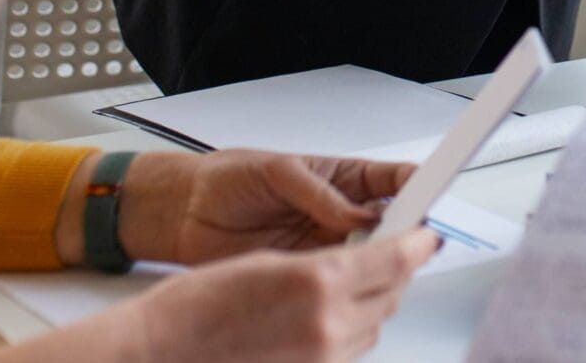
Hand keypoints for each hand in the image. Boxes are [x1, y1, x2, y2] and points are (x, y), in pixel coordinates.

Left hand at [98, 150, 415, 264]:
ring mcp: (326, 248)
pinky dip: (348, 288)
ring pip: (371, 260)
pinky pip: (338, 286)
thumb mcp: (277, 172)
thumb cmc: (227, 179)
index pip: (396, 181)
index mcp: (343, 178)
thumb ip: (319, 194)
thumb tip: (357, 216)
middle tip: (410, 239)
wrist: (182, 213)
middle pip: (394, 227)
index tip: (436, 193)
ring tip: (378, 261)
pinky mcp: (305, 278)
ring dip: (379, 262)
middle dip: (407, 232)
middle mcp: (342, 215)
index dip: (420, 187)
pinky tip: (346, 284)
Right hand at [119, 232, 438, 362]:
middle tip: (385, 253)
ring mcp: (323, 360)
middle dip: (393, 271)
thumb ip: (324, 259)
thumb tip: (360, 256)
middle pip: (391, 294)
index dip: (418, 242)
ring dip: (369, 303)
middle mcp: (329, 325)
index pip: (397, 258)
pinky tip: (321, 317)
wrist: (159, 353)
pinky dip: (346, 332)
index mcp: (319, 281)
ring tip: (342, 285)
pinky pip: (349, 352)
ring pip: (374, 327)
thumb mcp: (268, 259)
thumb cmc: (196, 305)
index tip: (426, 234)